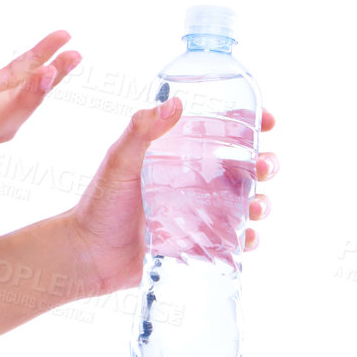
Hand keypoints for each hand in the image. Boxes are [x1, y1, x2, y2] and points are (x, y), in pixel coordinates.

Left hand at [69, 98, 279, 296]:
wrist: (87, 254)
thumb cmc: (99, 203)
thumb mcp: (119, 161)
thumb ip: (141, 131)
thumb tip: (175, 102)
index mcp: (181, 155)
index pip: (224, 132)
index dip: (252, 124)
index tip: (268, 121)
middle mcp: (197, 182)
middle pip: (246, 167)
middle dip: (266, 163)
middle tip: (264, 166)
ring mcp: (202, 214)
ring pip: (248, 204)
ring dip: (262, 202)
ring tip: (257, 206)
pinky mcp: (201, 244)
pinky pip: (235, 241)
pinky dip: (248, 239)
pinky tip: (247, 237)